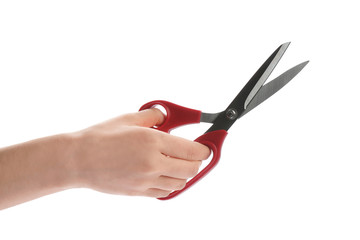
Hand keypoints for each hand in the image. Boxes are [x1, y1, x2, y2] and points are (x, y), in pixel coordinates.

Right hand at [72, 109, 210, 197]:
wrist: (78, 160)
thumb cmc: (100, 137)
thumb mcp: (129, 119)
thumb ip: (153, 116)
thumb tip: (167, 116)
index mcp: (153, 142)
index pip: (192, 150)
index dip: (204, 149)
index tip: (206, 146)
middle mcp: (153, 163)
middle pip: (191, 169)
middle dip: (197, 161)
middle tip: (193, 154)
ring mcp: (146, 180)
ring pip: (180, 183)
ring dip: (185, 174)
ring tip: (177, 163)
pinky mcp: (138, 192)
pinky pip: (165, 192)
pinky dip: (171, 185)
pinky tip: (164, 174)